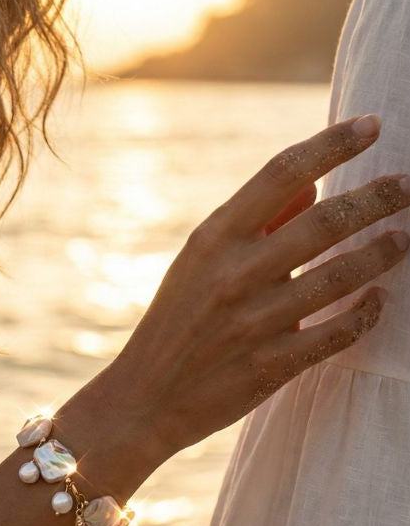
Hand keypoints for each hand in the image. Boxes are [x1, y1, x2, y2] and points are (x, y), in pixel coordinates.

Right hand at [102, 114, 409, 462]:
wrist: (143, 400)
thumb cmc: (174, 325)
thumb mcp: (198, 264)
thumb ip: (255, 224)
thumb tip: (313, 185)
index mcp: (214, 239)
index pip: (283, 172)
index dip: (334, 144)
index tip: (372, 125)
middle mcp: (235, 274)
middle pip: (326, 220)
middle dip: (378, 198)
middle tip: (407, 186)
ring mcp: (254, 322)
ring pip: (341, 276)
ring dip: (382, 253)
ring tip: (403, 238)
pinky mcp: (271, 366)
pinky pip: (337, 333)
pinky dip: (366, 313)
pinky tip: (378, 300)